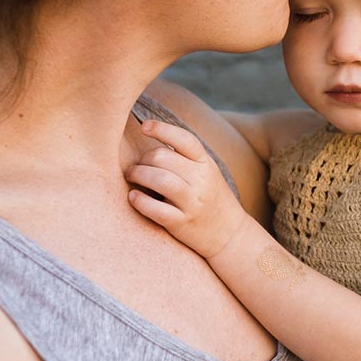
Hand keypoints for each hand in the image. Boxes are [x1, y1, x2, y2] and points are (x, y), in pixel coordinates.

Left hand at [125, 120, 246, 257]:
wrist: (229, 233)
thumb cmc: (211, 198)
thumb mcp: (207, 172)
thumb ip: (185, 157)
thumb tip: (154, 136)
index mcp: (206, 163)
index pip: (184, 139)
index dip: (162, 129)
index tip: (144, 126)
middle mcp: (201, 180)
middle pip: (163, 157)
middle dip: (142, 159)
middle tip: (135, 166)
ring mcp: (192, 202)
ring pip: (159, 179)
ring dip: (138, 174)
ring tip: (131, 176)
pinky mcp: (182, 223)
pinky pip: (156, 209)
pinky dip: (140, 201)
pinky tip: (133, 197)